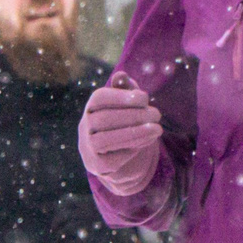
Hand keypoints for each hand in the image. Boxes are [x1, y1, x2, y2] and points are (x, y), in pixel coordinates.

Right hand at [78, 72, 163, 195]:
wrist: (116, 156)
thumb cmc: (123, 123)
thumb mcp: (126, 105)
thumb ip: (125, 90)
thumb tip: (122, 75)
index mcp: (91, 108)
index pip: (98, 98)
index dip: (120, 96)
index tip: (144, 98)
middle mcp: (85, 127)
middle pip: (103, 119)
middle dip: (133, 116)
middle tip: (157, 114)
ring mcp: (88, 147)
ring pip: (105, 140)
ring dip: (134, 134)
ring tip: (157, 129)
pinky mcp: (97, 166)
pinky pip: (113, 159)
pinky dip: (131, 150)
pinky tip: (147, 142)